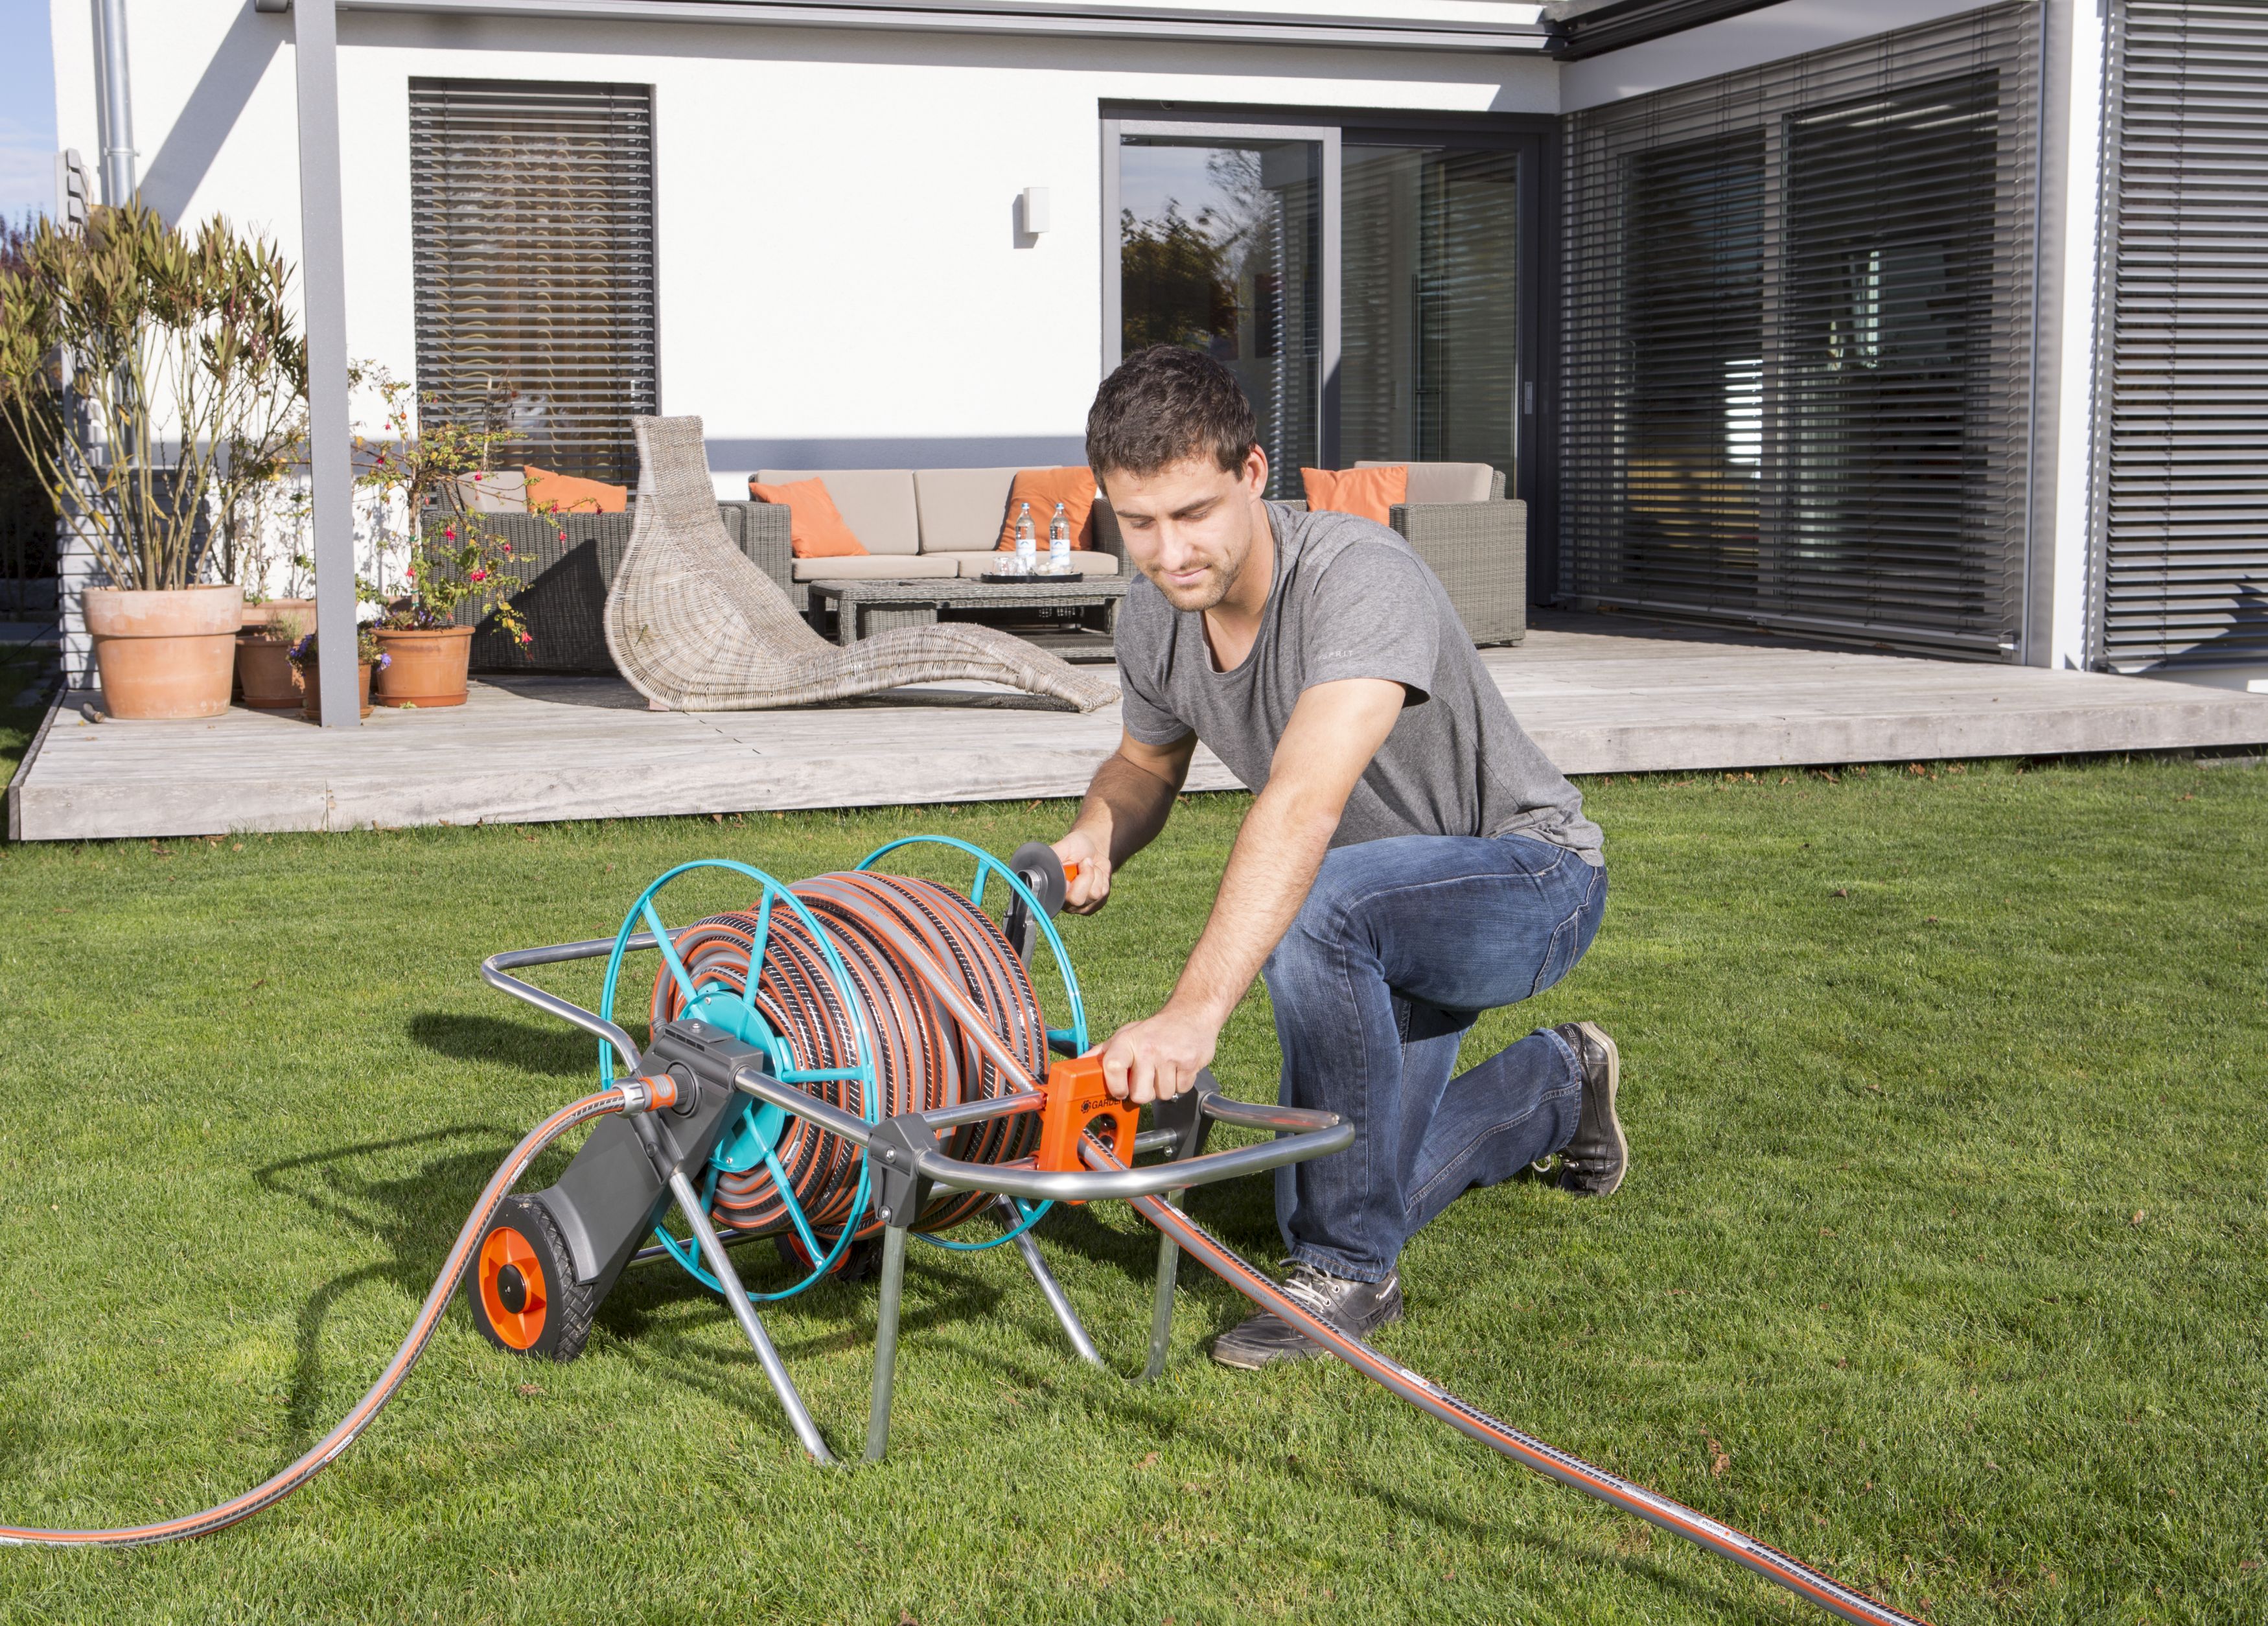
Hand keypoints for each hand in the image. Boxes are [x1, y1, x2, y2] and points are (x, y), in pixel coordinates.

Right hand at [1053, 828, 1112, 914]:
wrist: (1093, 851)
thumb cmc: (1075, 848)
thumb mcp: (1064, 847)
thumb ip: (1053, 855)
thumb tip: (1043, 861)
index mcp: (1052, 889)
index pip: (1057, 896)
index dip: (1067, 882)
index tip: (1072, 866)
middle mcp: (1064, 902)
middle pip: (1077, 899)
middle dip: (1085, 875)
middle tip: (1084, 863)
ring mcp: (1080, 906)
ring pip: (1093, 895)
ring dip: (1095, 875)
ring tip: (1089, 867)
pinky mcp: (1095, 905)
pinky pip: (1103, 893)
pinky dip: (1102, 879)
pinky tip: (1095, 874)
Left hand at [1097, 1001, 1218, 1103]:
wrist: (1192, 1014)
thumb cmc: (1155, 1029)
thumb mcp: (1126, 1035)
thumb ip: (1103, 1052)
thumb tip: (1079, 1064)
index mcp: (1128, 1041)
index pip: (1113, 1067)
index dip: (1116, 1087)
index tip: (1120, 1091)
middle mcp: (1148, 1048)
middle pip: (1141, 1095)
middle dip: (1145, 1092)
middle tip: (1148, 1078)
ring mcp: (1170, 1056)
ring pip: (1162, 1095)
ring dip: (1164, 1088)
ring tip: (1165, 1069)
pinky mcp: (1190, 1063)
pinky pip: (1181, 1090)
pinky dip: (1180, 1084)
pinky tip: (1178, 1068)